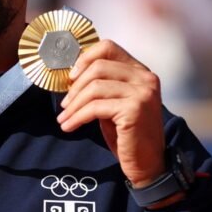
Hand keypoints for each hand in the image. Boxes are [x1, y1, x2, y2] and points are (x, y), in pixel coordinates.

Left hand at [57, 40, 165, 186]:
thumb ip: (101, 85)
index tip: (71, 77)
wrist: (147, 164)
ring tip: (64, 118)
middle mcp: (145, 78)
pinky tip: (69, 126)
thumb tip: (71, 75)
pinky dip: (77, 117)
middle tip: (65, 105)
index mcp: (141, 71)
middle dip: (75, 87)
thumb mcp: (114, 103)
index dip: (85, 58)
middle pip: (98, 67)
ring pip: (94, 87)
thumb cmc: (127, 134)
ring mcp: (142, 92)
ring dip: (73, 105)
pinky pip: (95, 107)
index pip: (109, 47)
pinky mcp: (135, 109)